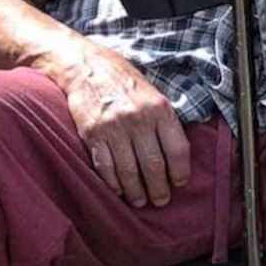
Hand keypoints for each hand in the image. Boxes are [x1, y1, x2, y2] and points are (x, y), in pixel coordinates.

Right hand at [44, 37, 189, 207]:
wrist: (86, 66)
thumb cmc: (123, 81)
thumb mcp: (153, 93)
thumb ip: (165, 120)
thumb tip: (178, 155)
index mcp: (159, 108)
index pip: (177, 150)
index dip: (180, 173)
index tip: (179, 183)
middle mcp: (138, 119)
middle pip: (154, 166)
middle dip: (159, 189)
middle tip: (160, 199)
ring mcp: (114, 128)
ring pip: (129, 172)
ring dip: (136, 192)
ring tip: (140, 200)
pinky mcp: (92, 134)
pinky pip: (105, 168)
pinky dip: (113, 184)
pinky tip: (119, 190)